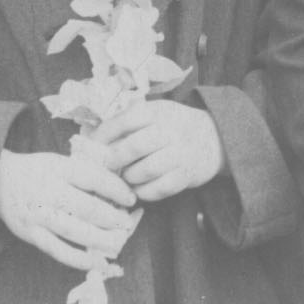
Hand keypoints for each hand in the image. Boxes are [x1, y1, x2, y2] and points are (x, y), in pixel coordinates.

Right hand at [0, 149, 138, 270]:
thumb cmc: (36, 171)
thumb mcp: (58, 161)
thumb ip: (84, 172)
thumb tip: (119, 188)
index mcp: (57, 167)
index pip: (92, 177)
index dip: (115, 189)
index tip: (130, 198)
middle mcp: (47, 190)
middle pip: (86, 207)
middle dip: (112, 217)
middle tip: (126, 223)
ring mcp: (38, 215)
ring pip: (75, 231)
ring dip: (101, 239)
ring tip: (118, 242)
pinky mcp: (31, 235)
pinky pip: (59, 251)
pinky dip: (80, 259)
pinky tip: (96, 261)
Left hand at [87, 100, 224, 202]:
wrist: (212, 138)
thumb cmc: (172, 125)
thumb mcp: (154, 112)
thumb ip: (127, 120)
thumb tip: (91, 136)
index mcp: (157, 112)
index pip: (125, 120)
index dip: (104, 135)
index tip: (90, 146)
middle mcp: (170, 131)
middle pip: (135, 146)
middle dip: (113, 159)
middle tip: (104, 167)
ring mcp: (180, 154)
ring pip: (146, 170)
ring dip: (128, 177)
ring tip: (122, 178)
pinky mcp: (187, 176)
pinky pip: (160, 188)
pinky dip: (144, 192)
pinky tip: (137, 189)